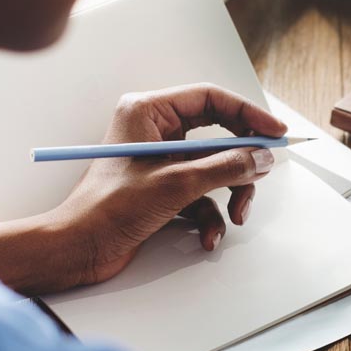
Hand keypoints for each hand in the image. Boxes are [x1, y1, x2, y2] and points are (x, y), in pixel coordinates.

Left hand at [46, 84, 287, 287]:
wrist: (76, 250)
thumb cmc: (106, 210)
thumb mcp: (176, 184)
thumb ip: (225, 167)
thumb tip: (262, 158)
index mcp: (148, 112)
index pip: (211, 99)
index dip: (248, 114)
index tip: (274, 132)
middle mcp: (155, 130)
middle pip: (218, 134)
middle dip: (241, 161)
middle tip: (262, 172)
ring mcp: (160, 159)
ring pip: (215, 166)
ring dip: (230, 193)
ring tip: (235, 215)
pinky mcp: (163, 186)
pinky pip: (202, 192)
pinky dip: (211, 215)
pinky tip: (208, 236)